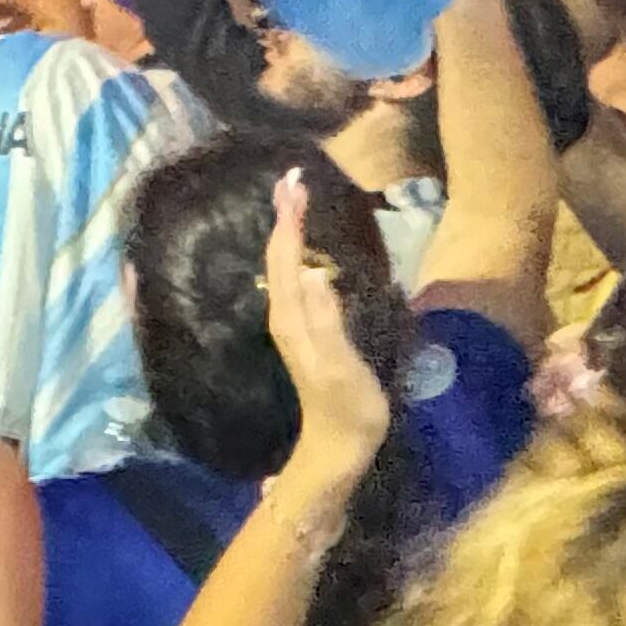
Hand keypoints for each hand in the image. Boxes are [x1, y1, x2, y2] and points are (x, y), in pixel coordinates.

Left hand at [263, 174, 389, 499]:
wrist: (338, 446)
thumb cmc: (347, 407)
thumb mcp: (341, 364)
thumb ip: (327, 319)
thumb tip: (313, 272)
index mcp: (292, 316)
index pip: (286, 256)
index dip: (290, 219)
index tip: (296, 182)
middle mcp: (284, 314)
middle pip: (278, 255)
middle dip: (284, 215)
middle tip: (291, 178)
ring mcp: (292, 323)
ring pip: (283, 265)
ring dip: (287, 231)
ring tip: (294, 201)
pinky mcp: (303, 331)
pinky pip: (293, 279)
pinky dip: (296, 253)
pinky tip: (305, 250)